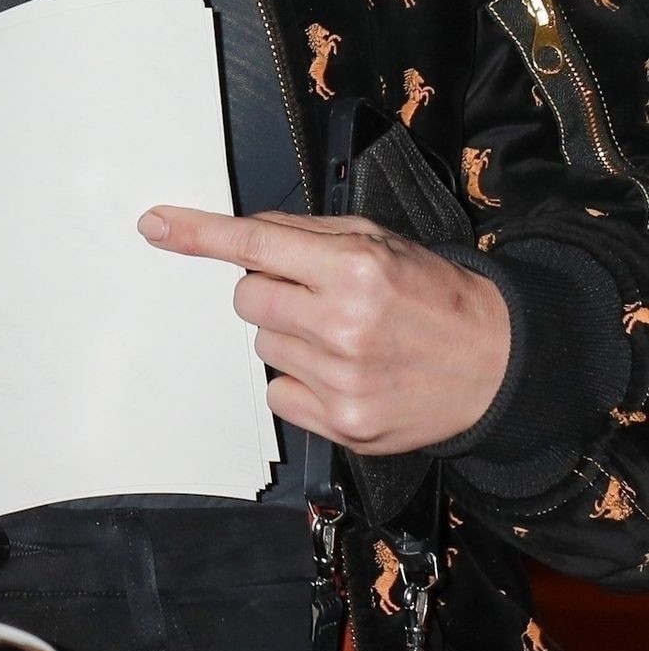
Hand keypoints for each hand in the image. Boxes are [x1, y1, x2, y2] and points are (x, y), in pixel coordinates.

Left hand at [136, 207, 510, 453]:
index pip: (256, 243)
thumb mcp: (379, 241)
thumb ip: (309, 234)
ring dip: (289, 336)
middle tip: (314, 295)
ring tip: (343, 336)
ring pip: (262, 345)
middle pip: (248, 299)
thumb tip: (245, 235)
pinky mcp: (343, 424)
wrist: (495, 364)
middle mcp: (344, 323)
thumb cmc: (434, 295)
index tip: (156, 225)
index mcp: (354, 267)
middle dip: (269, 291)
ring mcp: (341, 379)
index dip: (199, 233)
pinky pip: (278, 393)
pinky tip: (340, 373)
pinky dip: (298, 381)